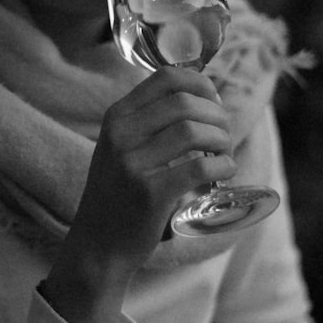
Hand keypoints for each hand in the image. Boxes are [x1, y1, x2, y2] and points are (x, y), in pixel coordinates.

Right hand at [41, 66, 232, 322]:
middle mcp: (121, 134)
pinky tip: (224, 172)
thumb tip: (202, 96)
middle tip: (223, 136)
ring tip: (223, 154)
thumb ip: (149, 121)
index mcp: (117, 117)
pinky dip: (222, 166)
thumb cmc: (119, 193)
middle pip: (185, 103)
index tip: (214, 101)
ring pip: (194, 131)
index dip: (200, 83)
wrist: (98, 245)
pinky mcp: (150, 193)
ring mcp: (132, 164)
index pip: (166, 77)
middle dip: (217, 115)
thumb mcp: (121, 147)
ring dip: (221, 140)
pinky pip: (200, 167)